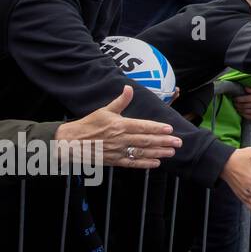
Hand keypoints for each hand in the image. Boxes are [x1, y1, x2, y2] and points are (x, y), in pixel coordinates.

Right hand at [54, 86, 181, 168]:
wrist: (70, 142)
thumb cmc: (88, 124)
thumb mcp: (105, 110)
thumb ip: (120, 101)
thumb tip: (129, 87)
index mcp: (119, 124)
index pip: (142, 126)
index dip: (157, 128)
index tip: (170, 129)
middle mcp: (120, 138)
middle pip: (146, 140)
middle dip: (164, 142)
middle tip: (178, 142)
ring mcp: (117, 151)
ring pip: (141, 152)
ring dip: (158, 153)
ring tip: (171, 152)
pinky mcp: (113, 161)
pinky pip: (131, 163)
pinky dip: (144, 164)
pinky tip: (156, 163)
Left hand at [233, 90, 250, 120]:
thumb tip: (244, 88)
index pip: (246, 99)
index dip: (238, 99)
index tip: (235, 98)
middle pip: (244, 105)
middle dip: (237, 104)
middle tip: (234, 103)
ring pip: (244, 111)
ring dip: (238, 109)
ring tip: (237, 107)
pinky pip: (246, 116)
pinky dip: (242, 113)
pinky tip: (241, 111)